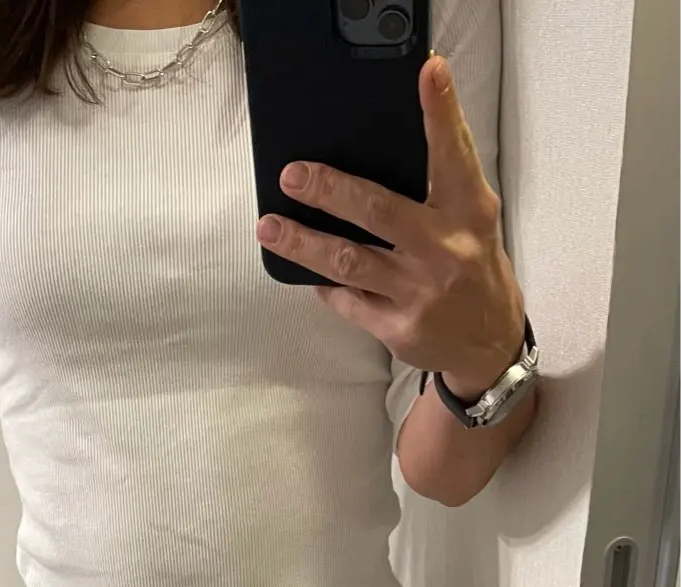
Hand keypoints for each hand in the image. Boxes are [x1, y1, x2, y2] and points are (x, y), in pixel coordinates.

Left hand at [257, 55, 524, 401]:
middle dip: (329, 191)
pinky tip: (301, 268)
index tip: (429, 72)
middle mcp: (445, 251)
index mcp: (470, 213)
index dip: (442, 114)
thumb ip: (441, 185)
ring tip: (269, 226)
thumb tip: (377, 148)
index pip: (454, 156)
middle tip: (292, 175)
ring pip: (349, 262)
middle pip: (378, 212)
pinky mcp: (399, 329)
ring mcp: (419, 294)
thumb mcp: (472, 220)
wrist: (490, 343)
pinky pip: (348, 300)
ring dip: (304, 242)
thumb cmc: (473, 266)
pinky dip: (323, 283)